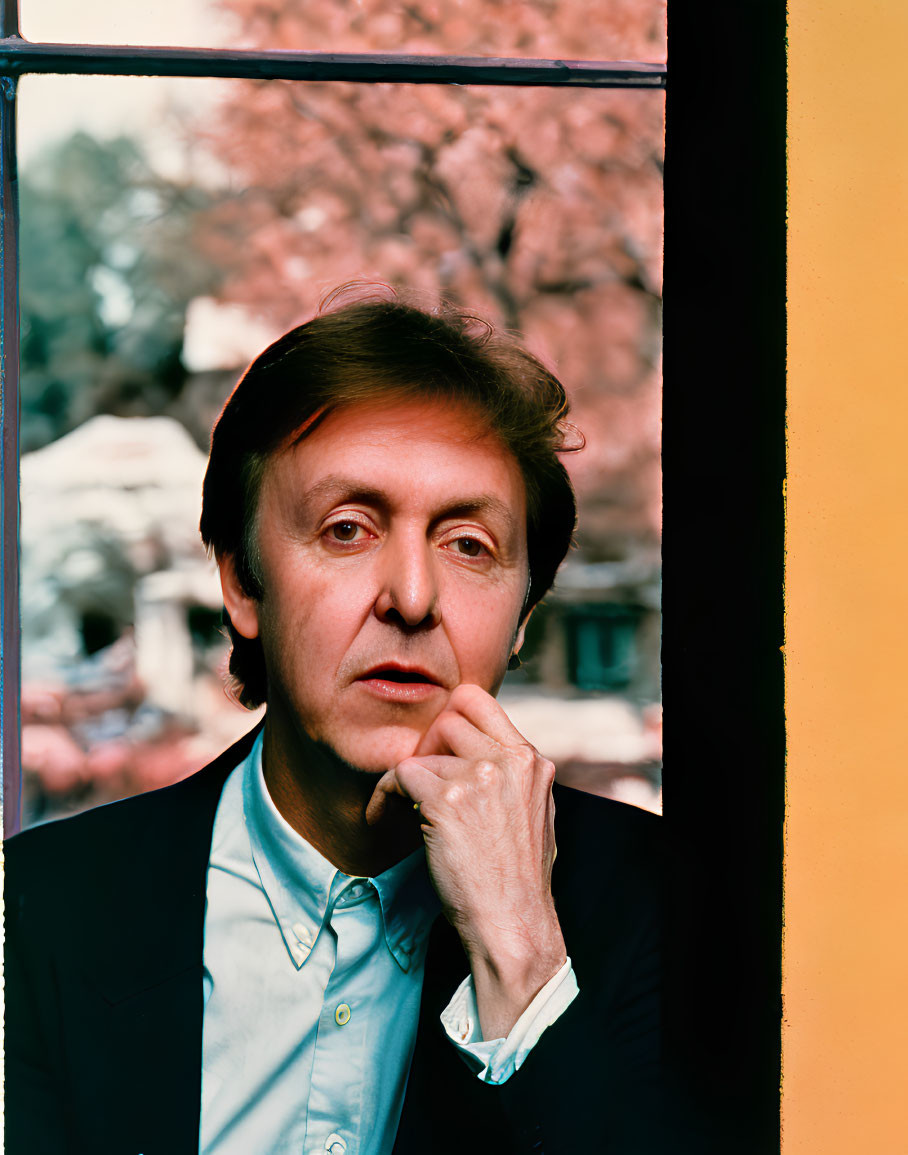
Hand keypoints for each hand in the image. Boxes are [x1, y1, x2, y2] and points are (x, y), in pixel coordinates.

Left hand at [366, 683, 566, 1038]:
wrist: (512, 925)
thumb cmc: (519, 882)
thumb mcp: (535, 814)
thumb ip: (513, 777)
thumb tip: (483, 755)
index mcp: (531, 761)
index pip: (479, 701)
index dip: (452, 719)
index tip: (440, 749)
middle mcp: (509, 760)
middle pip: (448, 717)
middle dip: (428, 745)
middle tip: (422, 781)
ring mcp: (479, 777)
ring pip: (422, 751)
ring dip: (409, 779)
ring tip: (402, 807)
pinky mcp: (446, 800)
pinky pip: (399, 775)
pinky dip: (384, 795)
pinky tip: (382, 815)